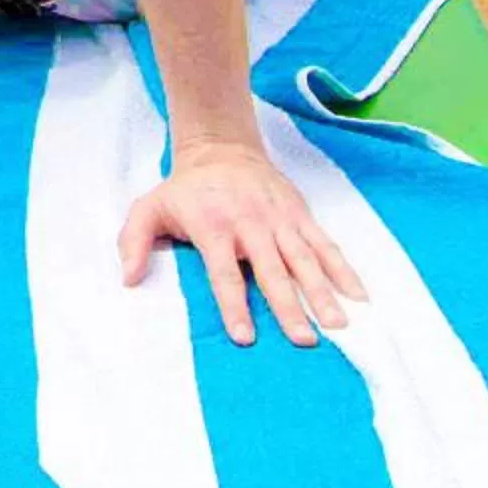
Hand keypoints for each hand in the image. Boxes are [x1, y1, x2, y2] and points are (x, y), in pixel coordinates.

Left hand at [119, 141, 363, 347]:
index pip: (225, 273)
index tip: (246, 337)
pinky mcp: (300, 215)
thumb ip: (135, 242)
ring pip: (305, 260)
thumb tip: (128, 280)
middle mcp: (250, 224)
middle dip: (289, 306)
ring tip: (339, 325)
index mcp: (214, 227)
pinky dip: (344, 270)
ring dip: (322, 293)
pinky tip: (359, 297)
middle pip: (272, 271)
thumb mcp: (149, 208)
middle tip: (305, 340)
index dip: (234, 305)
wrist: (221, 147)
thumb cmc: (185, 189)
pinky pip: (326, 245)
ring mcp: (280, 220)